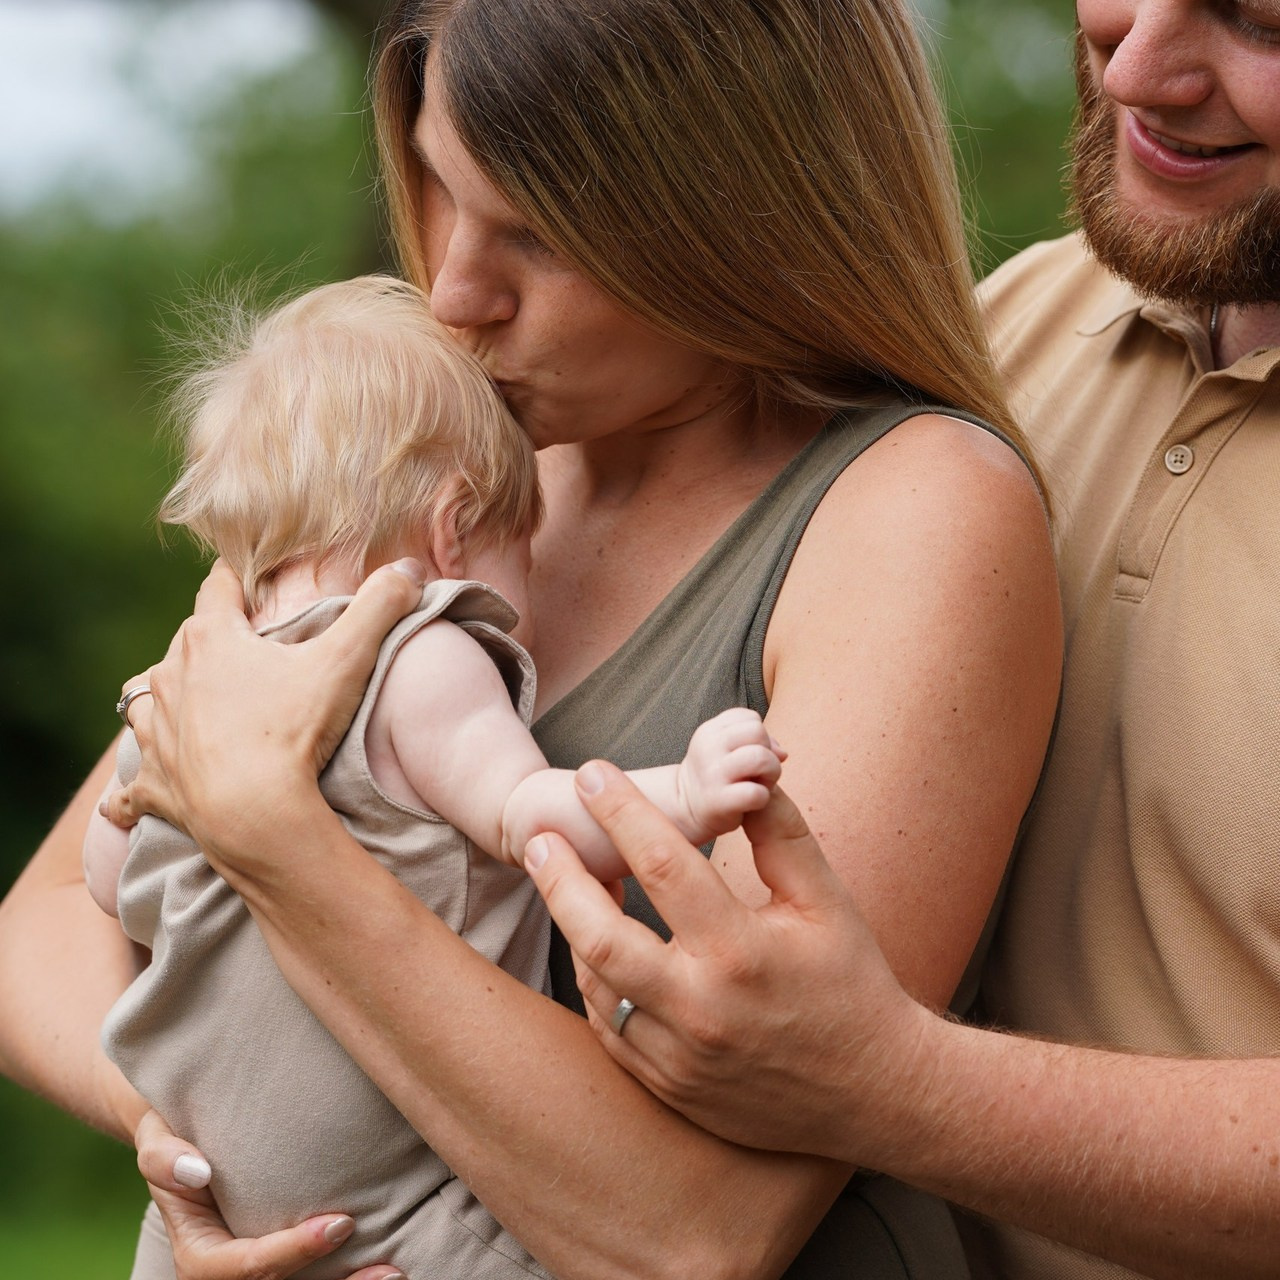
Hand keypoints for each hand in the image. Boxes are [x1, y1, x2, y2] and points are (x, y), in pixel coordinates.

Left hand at [105, 559, 424, 858]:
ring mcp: (157, 732)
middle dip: (209, 642)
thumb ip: (380, 607)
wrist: (254, 813)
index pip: (218, 588)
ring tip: (184, 709)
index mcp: (211, 638)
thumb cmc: (295, 730)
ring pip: (144, 703)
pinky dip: (130, 792)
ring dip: (162, 704)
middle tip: (243, 652)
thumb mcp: (347, 660)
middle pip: (184, 643)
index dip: (237, 580)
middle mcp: (171, 677)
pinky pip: (129, 788)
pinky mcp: (154, 784)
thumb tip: (411, 570)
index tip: (248, 579)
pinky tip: (126, 802)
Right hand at [134, 1110, 405, 1279]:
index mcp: (199, 1254)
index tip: (341, 1224)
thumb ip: (165, 1156)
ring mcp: (256, 1273)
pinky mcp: (283, 1262)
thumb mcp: (157, 1136)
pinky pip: (313, 1279)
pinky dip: (346, 1276)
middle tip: (387, 1269)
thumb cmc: (175, 1131)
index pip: (245, 1267)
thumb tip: (198, 1170)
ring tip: (396, 1272)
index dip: (291, 1253)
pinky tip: (387, 1263)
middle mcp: (227, 1274)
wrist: (187, 1133)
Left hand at [524, 763, 938, 1166]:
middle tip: (538, 837)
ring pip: (594, 985)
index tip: (593, 773)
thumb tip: (746, 779)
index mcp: (741, 951)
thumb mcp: (828, 902)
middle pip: (597, 935)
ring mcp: (679, 1056)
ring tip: (567, 882)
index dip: (620, 810)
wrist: (875, 1095)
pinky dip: (594, 983)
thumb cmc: (852, 986)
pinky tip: (598, 948)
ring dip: (572, 927)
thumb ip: (782, 836)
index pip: (662, 863)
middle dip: (558, 878)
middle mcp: (700, 1008)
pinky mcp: (669, 1086)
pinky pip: (607, 1030)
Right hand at [675, 708, 785, 840]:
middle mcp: (709, 747)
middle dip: (768, 751)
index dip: (760, 736)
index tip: (749, 753)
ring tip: (761, 783)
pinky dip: (763, 798)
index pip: (750, 718)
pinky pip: (756, 792)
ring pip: (761, 757)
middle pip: (757, 732)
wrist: (687, 809)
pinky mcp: (720, 801)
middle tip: (759, 771)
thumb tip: (783, 753)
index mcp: (710, 730)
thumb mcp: (726, 749)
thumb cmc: (715, 775)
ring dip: (771, 773)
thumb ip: (756, 741)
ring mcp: (713, 774)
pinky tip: (753, 802)